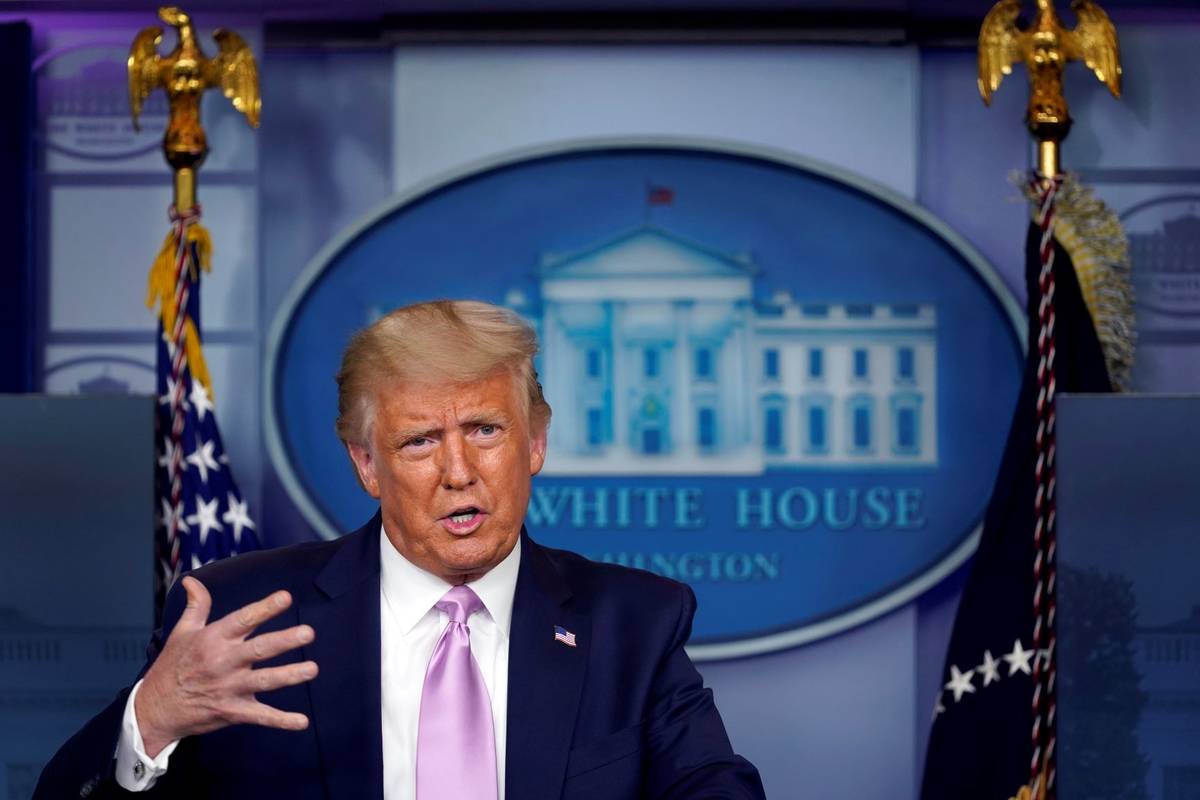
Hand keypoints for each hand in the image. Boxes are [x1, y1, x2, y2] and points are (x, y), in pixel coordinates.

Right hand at [134, 576, 318, 756]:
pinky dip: (282, 720)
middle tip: (308, 632)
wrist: (154, 709)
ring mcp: (230, 688)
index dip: (265, 608)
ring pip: (265, 681)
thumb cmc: (172, 667)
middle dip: (285, 641)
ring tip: (312, 669)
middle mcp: (224, 662)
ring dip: (290, 675)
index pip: (243, 619)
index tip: (286, 597)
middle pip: (260, 649)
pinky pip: (260, 717)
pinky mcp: (232, 711)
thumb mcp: (181, 633)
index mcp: (213, 639)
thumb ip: (196, 606)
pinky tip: (302, 722)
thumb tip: (192, 579)